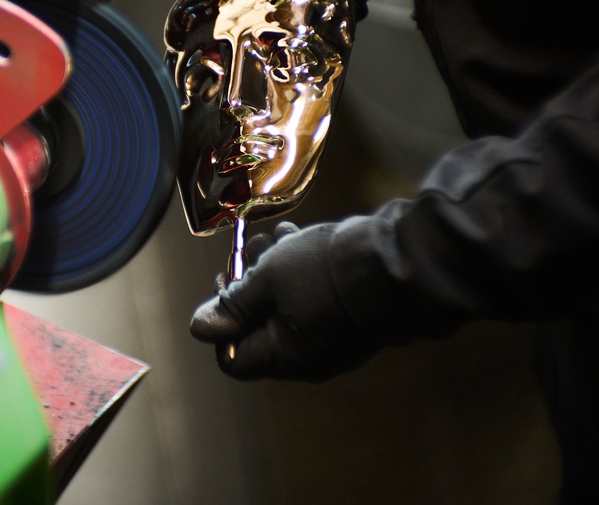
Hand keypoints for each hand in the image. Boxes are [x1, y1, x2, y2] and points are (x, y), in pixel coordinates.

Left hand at [191, 221, 379, 381]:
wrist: (398, 264)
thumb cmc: (327, 272)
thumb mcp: (268, 280)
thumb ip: (233, 306)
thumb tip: (200, 328)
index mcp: (283, 358)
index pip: (232, 358)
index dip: (220, 323)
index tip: (224, 285)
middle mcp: (307, 360)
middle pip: (259, 329)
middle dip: (249, 286)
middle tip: (248, 251)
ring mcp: (332, 344)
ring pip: (286, 309)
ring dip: (274, 272)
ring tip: (276, 238)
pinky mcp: (351, 324)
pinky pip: (313, 304)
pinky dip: (301, 276)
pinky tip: (300, 241)